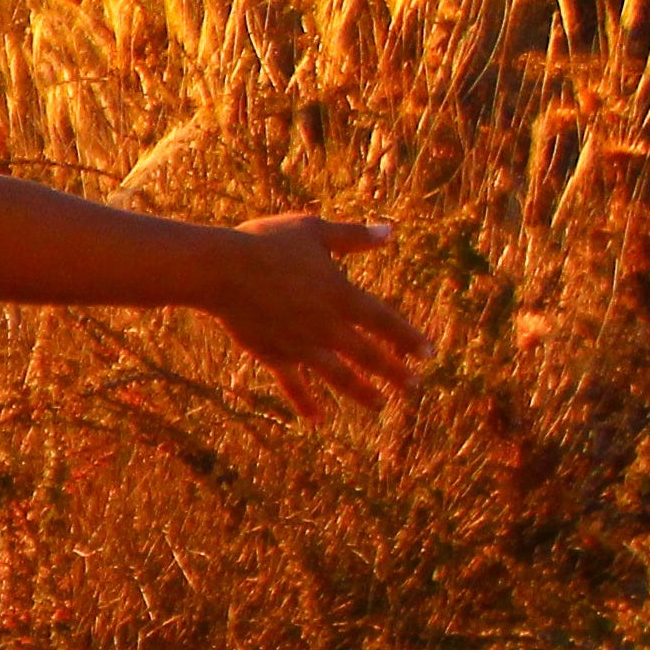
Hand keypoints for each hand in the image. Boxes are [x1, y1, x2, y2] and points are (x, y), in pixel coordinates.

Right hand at [202, 213, 426, 417]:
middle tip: (413, 386)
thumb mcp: (313, 231)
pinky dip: (306, 401)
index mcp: (341, 296)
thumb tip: (389, 231)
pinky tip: (317, 418)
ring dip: (361, 392)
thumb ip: (352, 236)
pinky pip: (294, 383)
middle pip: (368, 355)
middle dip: (394, 372)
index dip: (408, 338)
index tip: (428, 354)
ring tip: (379, 405)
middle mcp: (327, 327)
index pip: (384, 322)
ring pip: (339, 375)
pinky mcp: (274, 354)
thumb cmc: (266, 243)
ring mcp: (301, 344)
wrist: (220, 270)